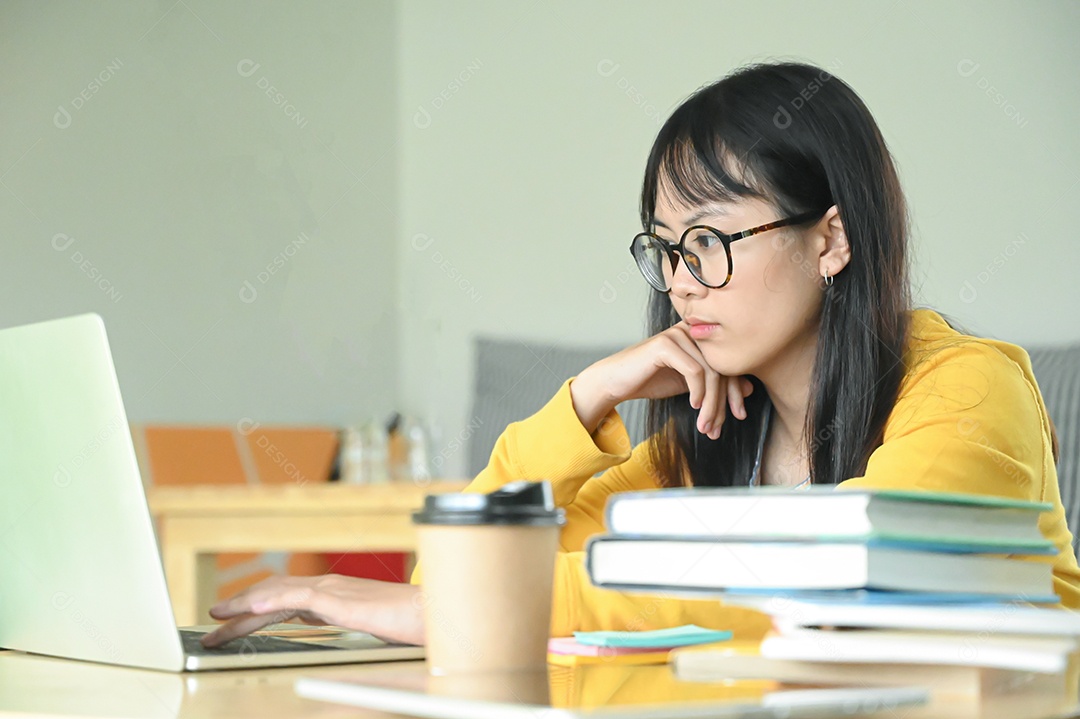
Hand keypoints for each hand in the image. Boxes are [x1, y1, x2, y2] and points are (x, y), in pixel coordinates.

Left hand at [200, 574, 424, 647]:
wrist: (439, 617)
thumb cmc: (411, 625)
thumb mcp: (366, 627)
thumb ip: (340, 622)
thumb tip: (317, 625)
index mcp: (336, 596)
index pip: (286, 599)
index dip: (255, 608)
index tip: (231, 619)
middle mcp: (331, 588)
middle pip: (275, 594)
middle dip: (241, 608)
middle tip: (213, 623)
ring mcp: (336, 592)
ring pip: (279, 594)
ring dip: (245, 606)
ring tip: (218, 619)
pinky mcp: (342, 602)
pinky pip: (298, 599)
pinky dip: (270, 602)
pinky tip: (250, 610)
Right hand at [571, 320, 753, 439]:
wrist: (616, 381)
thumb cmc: (650, 380)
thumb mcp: (690, 385)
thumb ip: (715, 384)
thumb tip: (749, 389)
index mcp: (700, 337)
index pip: (728, 363)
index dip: (736, 392)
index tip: (738, 415)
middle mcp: (691, 330)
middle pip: (722, 368)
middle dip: (724, 403)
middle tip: (718, 427)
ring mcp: (678, 334)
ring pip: (710, 372)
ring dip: (711, 404)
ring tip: (705, 425)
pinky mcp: (665, 344)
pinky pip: (694, 370)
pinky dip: (698, 392)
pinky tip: (693, 406)